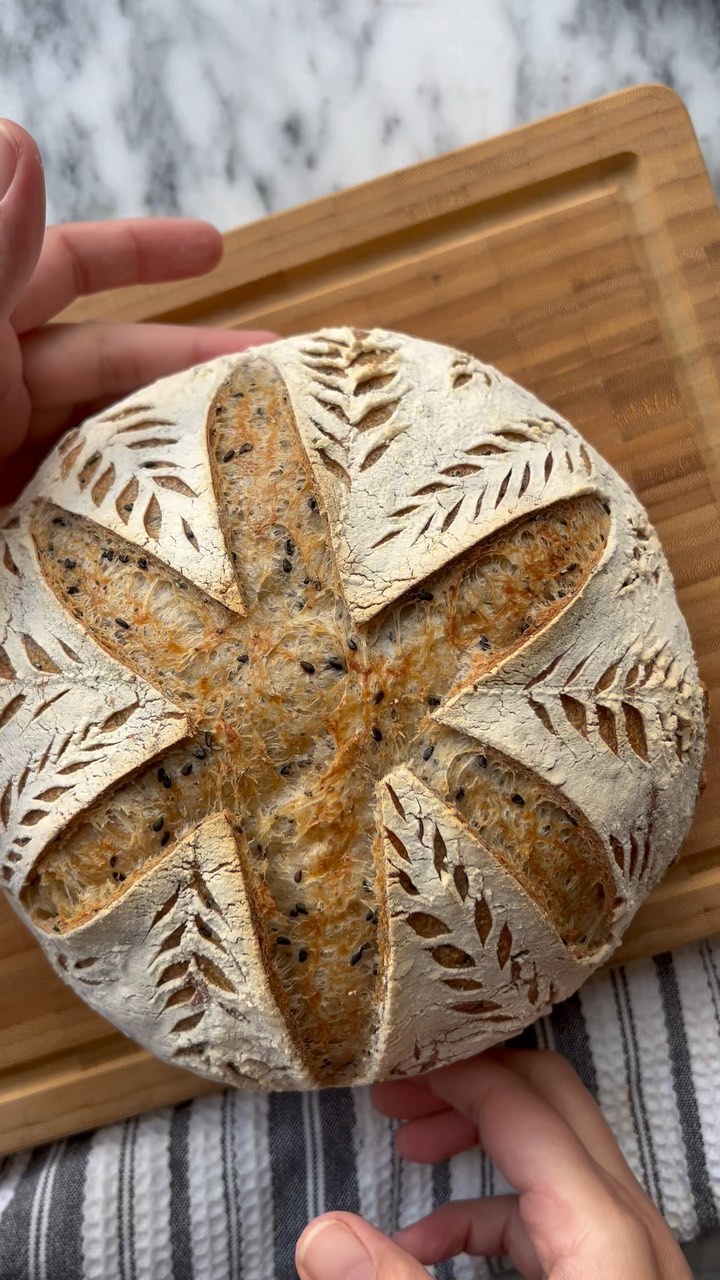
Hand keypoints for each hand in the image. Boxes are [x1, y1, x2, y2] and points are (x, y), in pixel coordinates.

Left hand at [0, 118, 274, 501]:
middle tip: (281, 364)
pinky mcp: (19, 533)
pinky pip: (94, 512)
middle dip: (196, 360)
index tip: (213, 248)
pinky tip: (204, 517)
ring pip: (112, 440)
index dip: (141, 253)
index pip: (65, 268)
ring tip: (268, 445)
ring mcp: (8, 464)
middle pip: (110, 360)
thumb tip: (19, 141)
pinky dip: (147, 511)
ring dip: (184, 439)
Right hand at [296, 1049, 690, 1279]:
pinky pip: (553, 1221)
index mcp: (604, 1237)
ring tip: (406, 1155)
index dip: (452, 1072)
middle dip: (465, 1089)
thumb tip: (323, 1236)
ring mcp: (630, 1261)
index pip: (525, 1103)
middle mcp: (632, 1234)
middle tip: (393, 1095)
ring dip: (475, 1148)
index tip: (389, 1068)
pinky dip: (489, 1215)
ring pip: (554, 1159)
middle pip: (551, 1106)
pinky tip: (426, 1249)